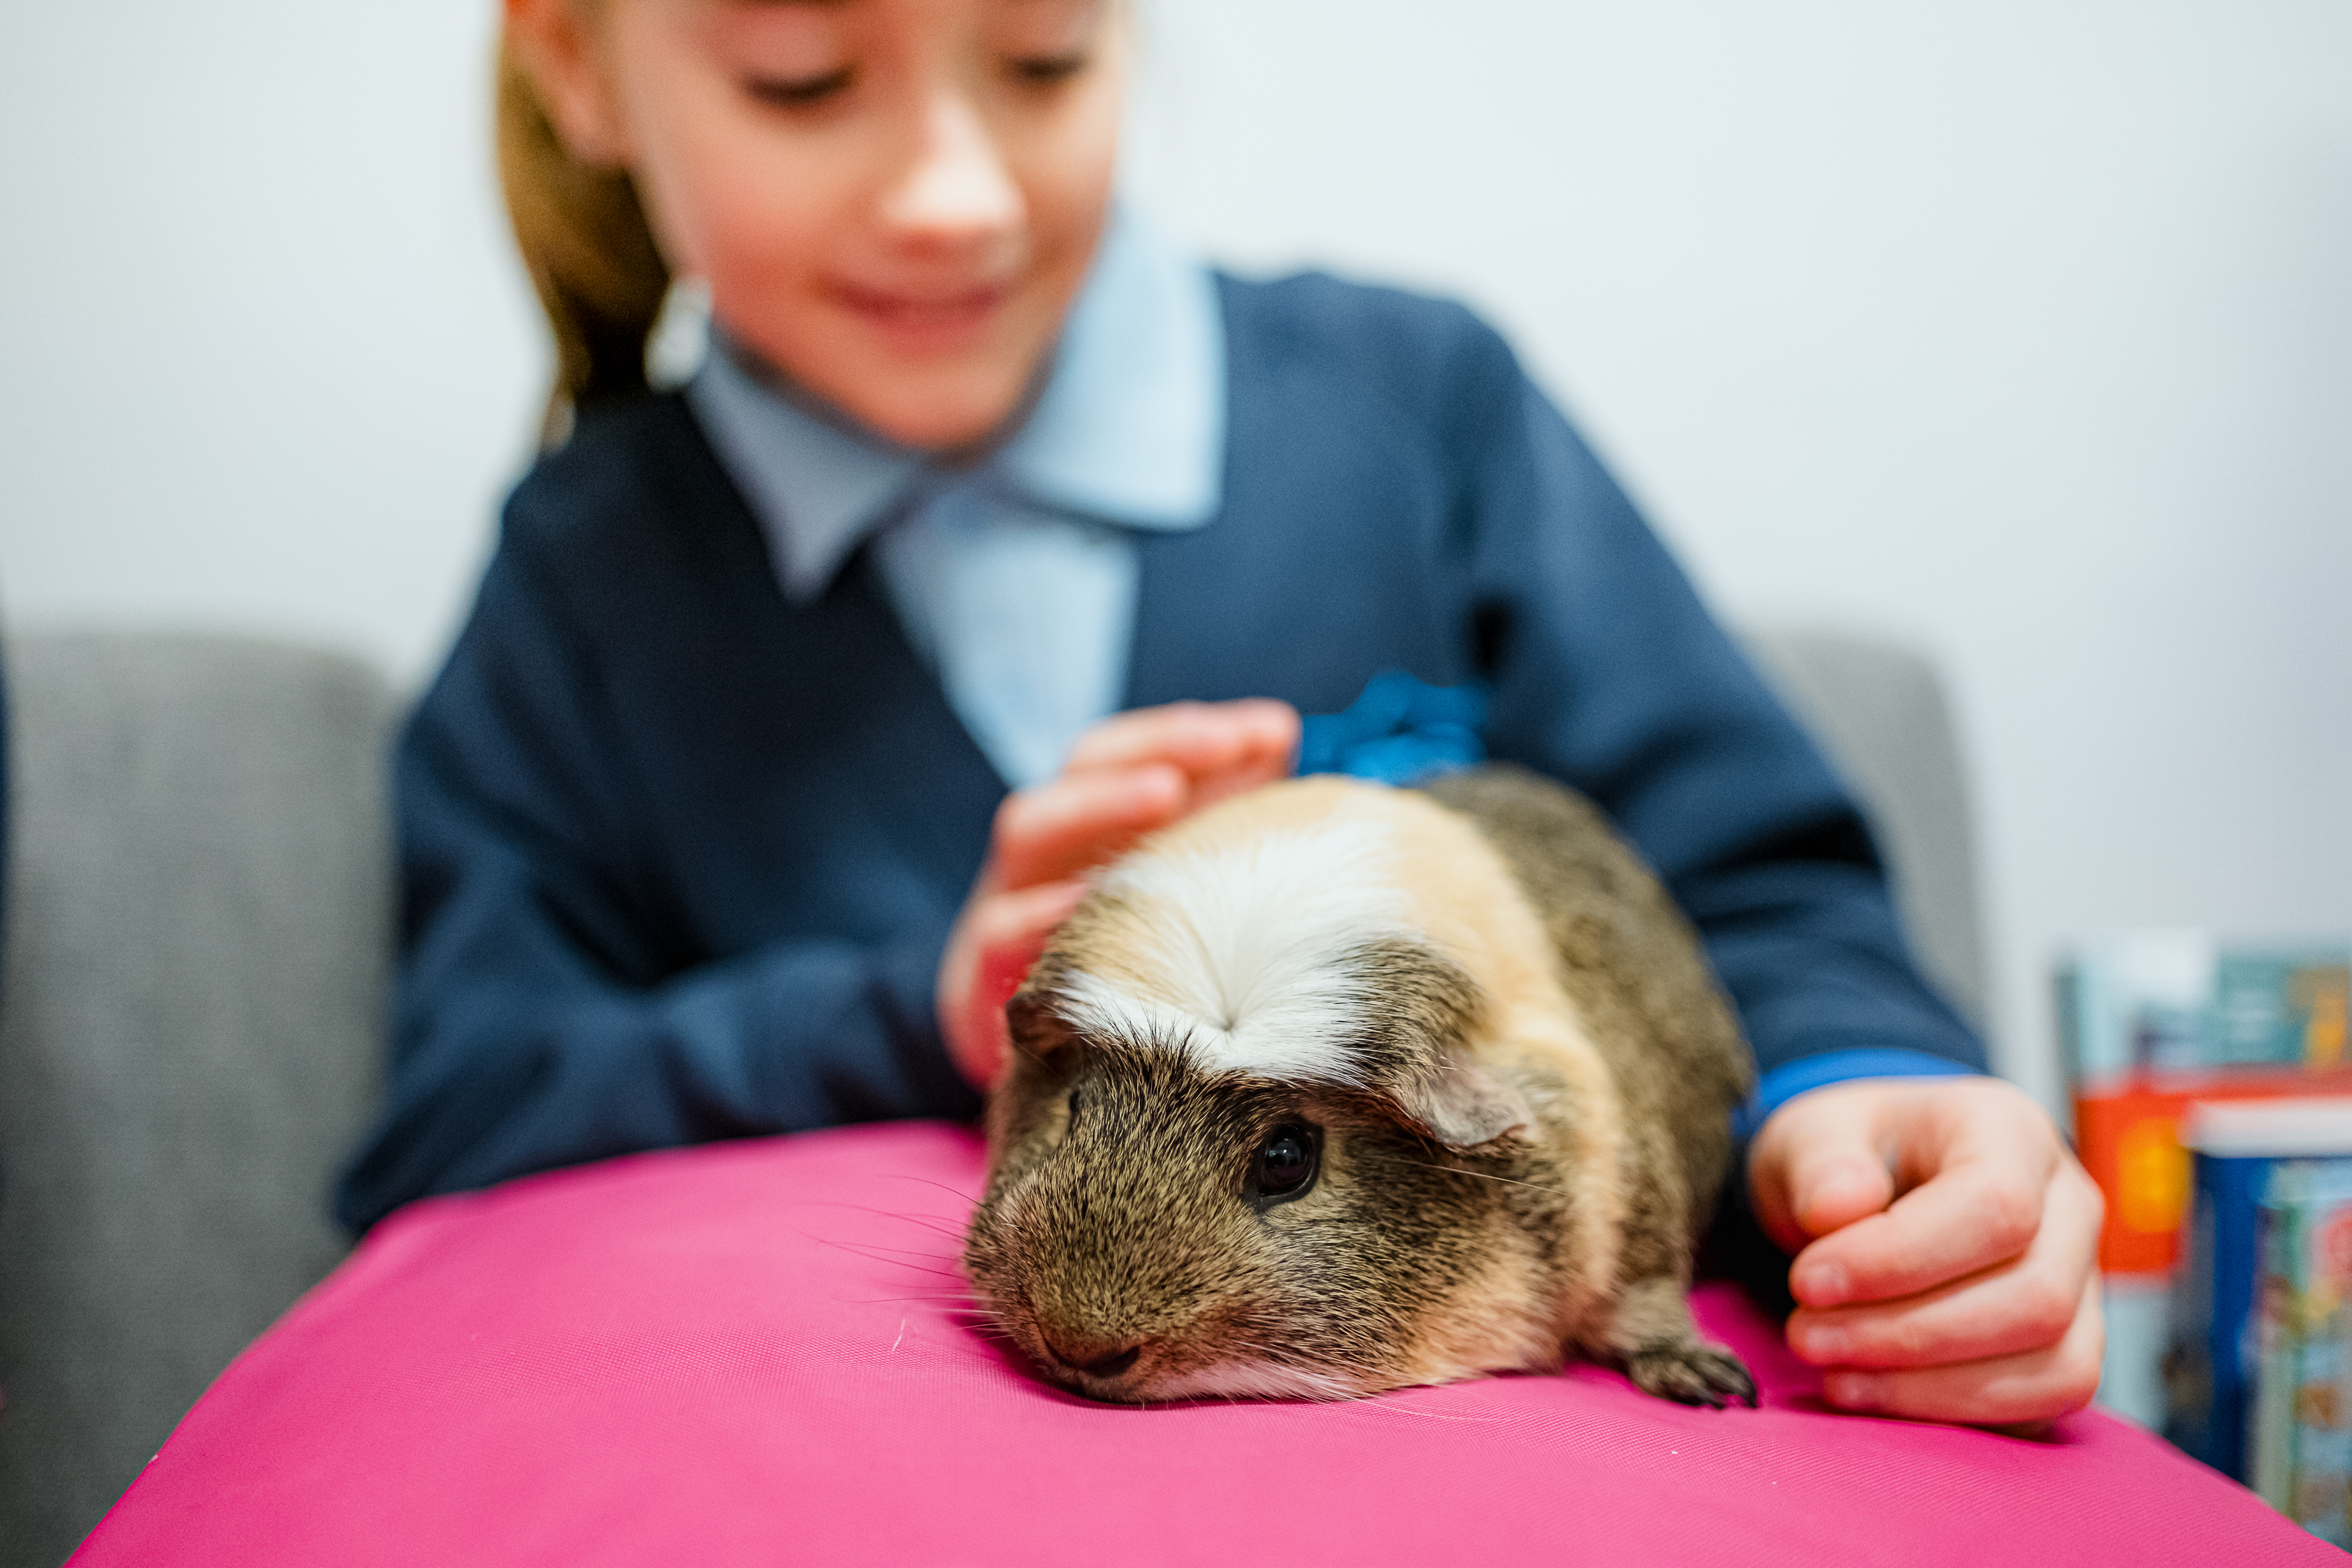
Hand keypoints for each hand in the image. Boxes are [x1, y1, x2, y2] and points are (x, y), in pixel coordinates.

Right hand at [937, 700, 1300, 1090]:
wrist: (1029, 1063)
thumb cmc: (1115, 964)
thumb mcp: (1163, 893)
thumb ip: (1214, 824)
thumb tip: (1282, 746)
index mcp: (1089, 821)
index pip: (1135, 751)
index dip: (1196, 733)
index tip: (1273, 730)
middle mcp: (1046, 848)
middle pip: (1084, 768)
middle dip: (1156, 746)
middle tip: (1225, 742)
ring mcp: (1005, 900)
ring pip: (1030, 829)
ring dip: (1098, 802)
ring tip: (1165, 792)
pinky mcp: (982, 971)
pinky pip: (998, 932)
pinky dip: (1036, 913)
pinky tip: (1083, 904)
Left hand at [1746, 1076, 2104, 1430]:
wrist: (1870, 1189)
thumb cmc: (1847, 1159)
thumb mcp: (1811, 1134)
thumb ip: (1819, 1161)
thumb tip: (1837, 1207)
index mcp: (2011, 1130)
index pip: (1997, 1205)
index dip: (1901, 1258)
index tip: (1808, 1281)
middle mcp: (2069, 1205)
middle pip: (2035, 1296)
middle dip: (1908, 1333)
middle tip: (1806, 1336)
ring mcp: (2082, 1280)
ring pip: (2052, 1361)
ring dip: (1929, 1383)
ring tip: (1831, 1371)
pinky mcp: (2069, 1344)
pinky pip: (2044, 1400)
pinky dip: (1956, 1410)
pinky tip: (1874, 1393)